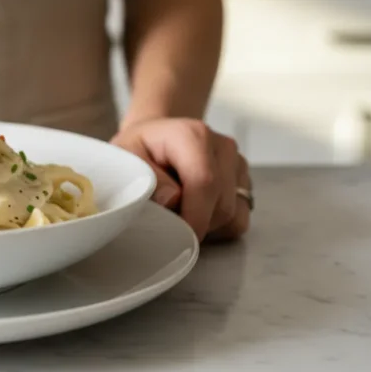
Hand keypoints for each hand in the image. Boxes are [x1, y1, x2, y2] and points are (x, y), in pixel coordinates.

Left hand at [110, 118, 250, 242]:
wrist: (155, 138)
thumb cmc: (140, 149)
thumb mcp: (127, 157)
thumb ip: (145, 177)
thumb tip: (171, 199)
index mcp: (193, 136)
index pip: (204, 183)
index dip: (193, 216)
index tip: (178, 235)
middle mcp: (222, 147)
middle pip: (221, 205)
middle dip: (195, 222)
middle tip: (167, 220)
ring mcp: (236, 164)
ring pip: (233, 215)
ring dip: (206, 226)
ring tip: (179, 212)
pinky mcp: (243, 180)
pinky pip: (239, 219)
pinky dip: (218, 227)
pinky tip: (195, 213)